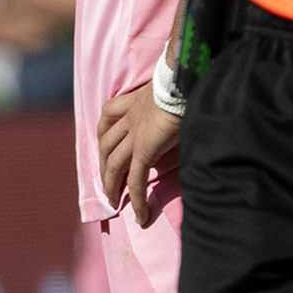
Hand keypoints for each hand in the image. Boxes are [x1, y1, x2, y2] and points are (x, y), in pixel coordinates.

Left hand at [97, 78, 183, 222]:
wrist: (187, 77)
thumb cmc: (188, 81)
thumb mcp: (173, 91)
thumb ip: (168, 103)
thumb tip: (183, 111)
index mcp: (134, 101)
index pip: (110, 116)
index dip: (105, 134)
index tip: (106, 149)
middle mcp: (129, 118)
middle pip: (106, 145)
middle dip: (103, 167)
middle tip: (106, 186)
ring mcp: (134, 134)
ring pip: (114, 164)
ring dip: (112, 185)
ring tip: (114, 203)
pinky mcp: (144, 149)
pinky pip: (135, 179)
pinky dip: (137, 199)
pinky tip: (141, 216)